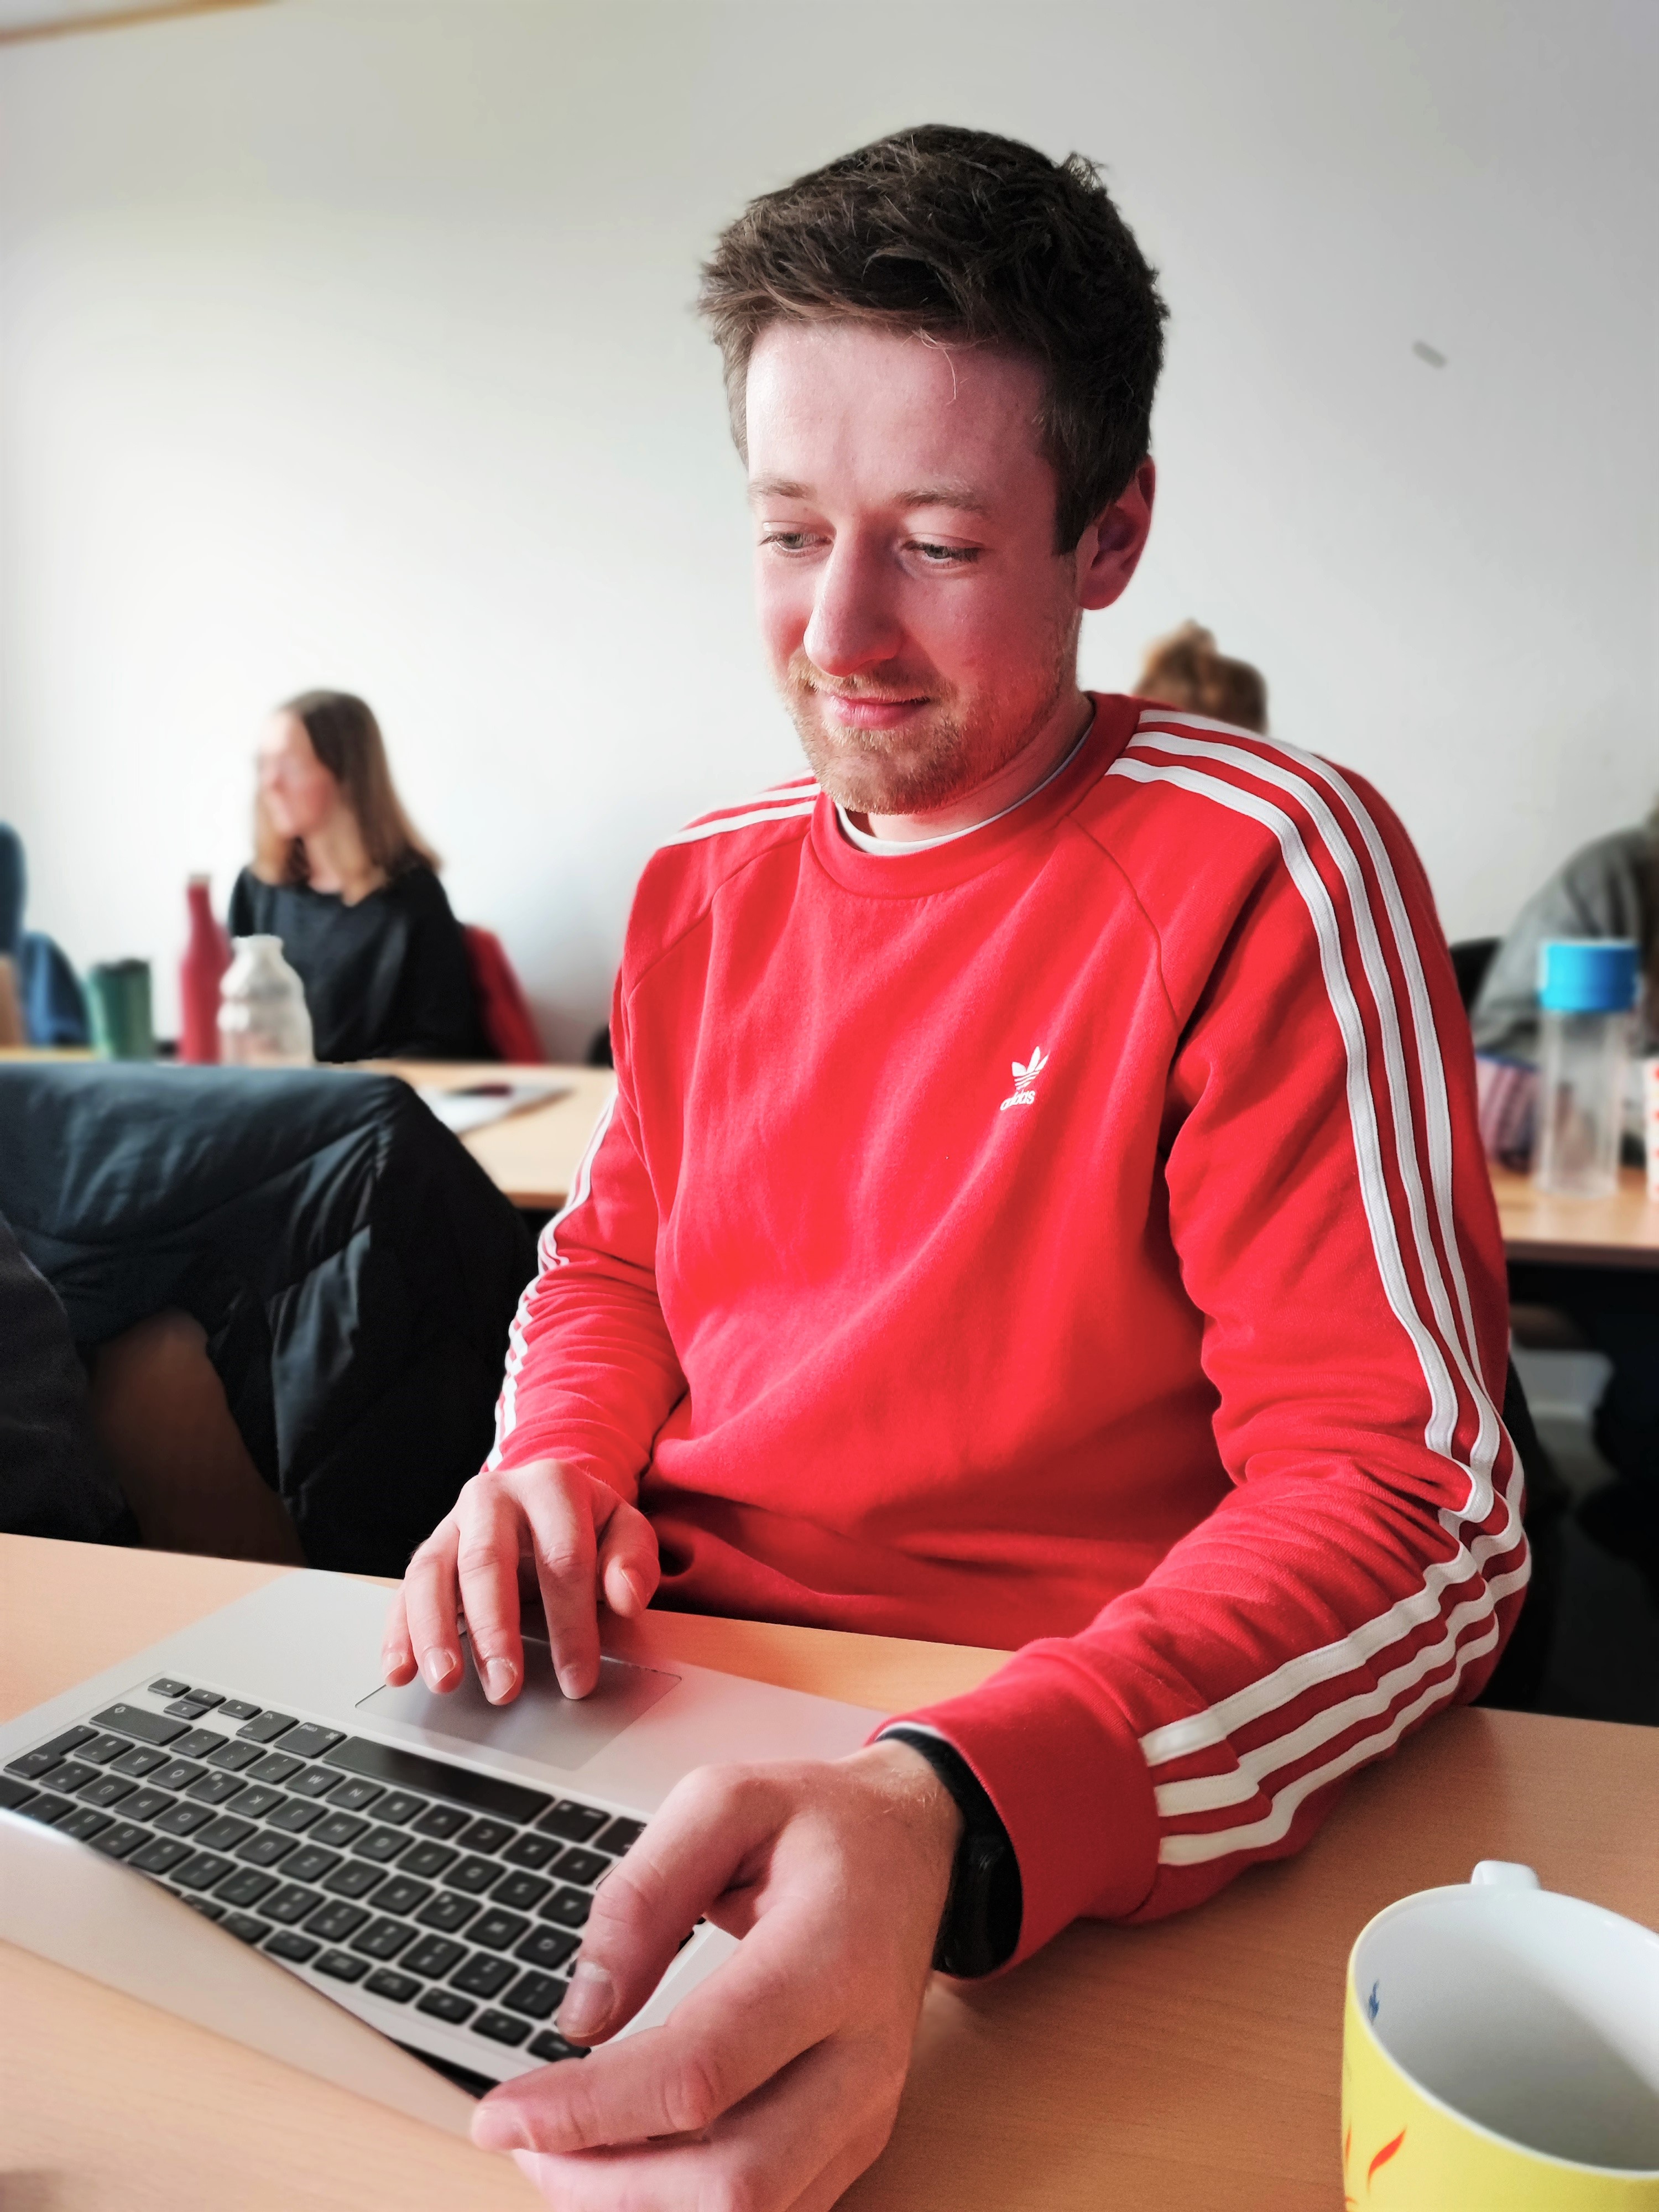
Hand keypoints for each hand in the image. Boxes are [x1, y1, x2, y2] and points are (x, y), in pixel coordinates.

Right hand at [381, 1458, 658, 1702]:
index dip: (571, 1623)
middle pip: (487, 1561)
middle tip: (505, 1687)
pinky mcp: (429, 1550)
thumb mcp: (625, 1529)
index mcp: (551, 1484)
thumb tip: (626, 1596)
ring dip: (435, 1632)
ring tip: (446, 1681)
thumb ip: (633, 1560)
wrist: (544, 1496)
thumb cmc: (586, 1522)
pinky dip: (398, 1633)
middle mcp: (494, 1496)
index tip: (577, 1679)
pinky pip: (404, 1591)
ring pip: (432, 1573)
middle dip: (494, 1630)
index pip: (563, 1558)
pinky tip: (401, 1670)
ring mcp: (454, 1523)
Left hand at [472, 1740, 962, 2211]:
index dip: (588, 2109)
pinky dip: (685, 2206)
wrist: (918, 1850)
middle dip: (604, 2185)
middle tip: (524, 2141)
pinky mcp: (857, 2140)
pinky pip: (773, 2211)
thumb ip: (642, 1895)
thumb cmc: (821, 1822)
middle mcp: (862, 2054)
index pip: (700, 2071)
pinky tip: (627, 2162)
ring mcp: (868, 2110)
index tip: (499, 2112)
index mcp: (830, 1957)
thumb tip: (582, 2017)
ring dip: (639, 2207)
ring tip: (564, 2153)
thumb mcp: (725, 1801)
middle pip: (732, 2181)